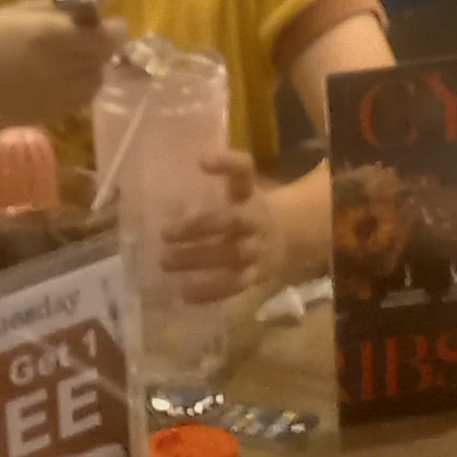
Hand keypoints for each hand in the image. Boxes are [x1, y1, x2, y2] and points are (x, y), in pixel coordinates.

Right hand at [0, 0, 112, 146]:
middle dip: (99, 45)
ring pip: (97, 80)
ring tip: (64, 58)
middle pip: (106, 58)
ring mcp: (62, 97)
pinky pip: (81, 99)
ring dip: (90, 67)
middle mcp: (67, 68)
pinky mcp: (53, 115)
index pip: (112, 36)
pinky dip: (77, 87)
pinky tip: (53, 78)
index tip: (98, 20)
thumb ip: (63, 6)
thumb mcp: (16, 12)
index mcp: (57, 37)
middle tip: (76, 37)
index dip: (112, 27)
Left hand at [155, 151, 266, 301]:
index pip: (244, 171)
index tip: (201, 162)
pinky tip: (185, 294)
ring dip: (197, 260)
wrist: (292, 235)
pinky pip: (235, 285)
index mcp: (250, 194)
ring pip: (229, 254)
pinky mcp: (258, 274)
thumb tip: (173, 185)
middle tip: (164, 234)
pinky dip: (211, 291)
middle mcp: (256, 220)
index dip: (226, 163)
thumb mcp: (239, 190)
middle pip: (231, 221)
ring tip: (165, 262)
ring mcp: (258, 248)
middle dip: (198, 227)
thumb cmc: (251, 209)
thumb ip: (210, 188)